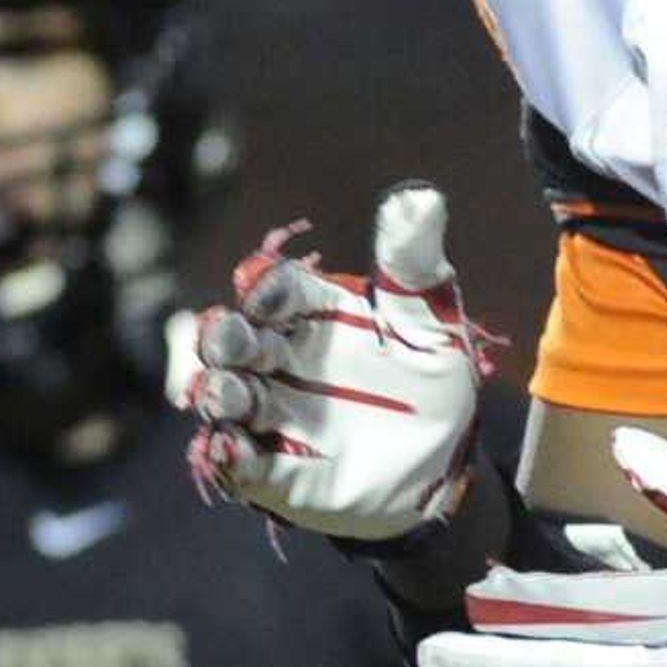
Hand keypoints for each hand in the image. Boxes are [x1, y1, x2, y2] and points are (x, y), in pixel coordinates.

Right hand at [169, 182, 496, 543]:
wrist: (445, 463)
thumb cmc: (431, 380)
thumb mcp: (432, 320)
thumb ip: (415, 261)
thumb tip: (421, 195)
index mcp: (313, 315)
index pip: (276, 291)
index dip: (267, 289)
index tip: (266, 290)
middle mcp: (282, 361)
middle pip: (236, 341)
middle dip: (228, 339)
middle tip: (235, 340)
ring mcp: (274, 418)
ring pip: (227, 400)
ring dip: (221, 394)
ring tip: (228, 394)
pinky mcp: (277, 472)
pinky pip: (244, 465)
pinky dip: (232, 458)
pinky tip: (228, 449)